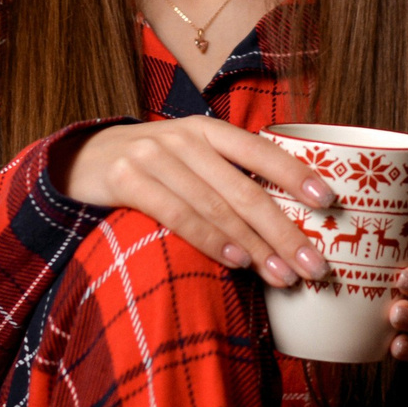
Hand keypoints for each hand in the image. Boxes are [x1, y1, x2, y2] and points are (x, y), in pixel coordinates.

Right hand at [54, 118, 336, 288]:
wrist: (77, 161)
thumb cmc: (149, 169)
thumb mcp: (188, 160)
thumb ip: (225, 178)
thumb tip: (287, 220)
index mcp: (208, 130)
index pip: (261, 151)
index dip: (297, 174)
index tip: (330, 202)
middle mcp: (185, 138)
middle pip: (245, 189)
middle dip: (285, 230)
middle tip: (316, 265)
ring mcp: (154, 156)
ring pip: (217, 207)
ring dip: (255, 246)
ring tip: (285, 276)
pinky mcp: (127, 178)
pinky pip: (178, 214)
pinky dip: (211, 239)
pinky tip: (237, 261)